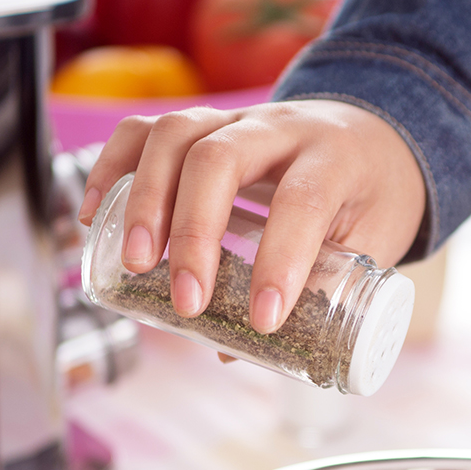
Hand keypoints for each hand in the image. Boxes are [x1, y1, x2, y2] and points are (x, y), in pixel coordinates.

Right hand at [78, 100, 426, 332]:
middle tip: (185, 300)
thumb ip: (314, 296)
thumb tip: (232, 350)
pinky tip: (95, 215)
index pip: (302, 200)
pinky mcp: (200, 125)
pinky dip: (110, 167)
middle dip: (194, 232)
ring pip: (175, 133)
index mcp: (336, 156)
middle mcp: (280, 126)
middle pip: (220, 158)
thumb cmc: (370, 199)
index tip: (263, 322)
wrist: (375, 135)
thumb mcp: (369, 246)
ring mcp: (233, 119)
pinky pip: (143, 131)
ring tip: (138, 264)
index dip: (279, 262)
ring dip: (146, 200)